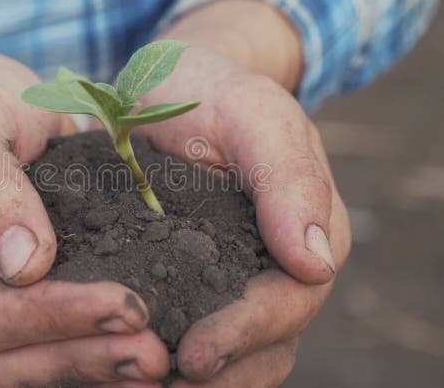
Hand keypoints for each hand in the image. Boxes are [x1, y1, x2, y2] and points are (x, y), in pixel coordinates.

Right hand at [0, 48, 169, 386]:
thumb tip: (25, 264)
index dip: (53, 316)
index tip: (124, 304)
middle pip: (7, 359)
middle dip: (83, 357)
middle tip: (155, 354)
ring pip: (32, 368)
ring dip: (96, 368)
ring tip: (160, 363)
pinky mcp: (16, 313)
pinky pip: (54, 348)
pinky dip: (97, 354)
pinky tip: (148, 350)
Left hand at [137, 46, 351, 385]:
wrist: (168, 85)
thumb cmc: (211, 90)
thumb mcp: (252, 113)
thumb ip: (290, 177)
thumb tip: (318, 262)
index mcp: (306, 231)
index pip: (289, 303)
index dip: (244, 336)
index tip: (193, 356)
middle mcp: (278, 267)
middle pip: (266, 346)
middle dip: (221, 376)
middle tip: (160, 387)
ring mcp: (237, 280)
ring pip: (236, 358)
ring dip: (202, 382)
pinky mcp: (193, 284)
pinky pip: (195, 335)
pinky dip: (169, 359)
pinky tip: (125, 369)